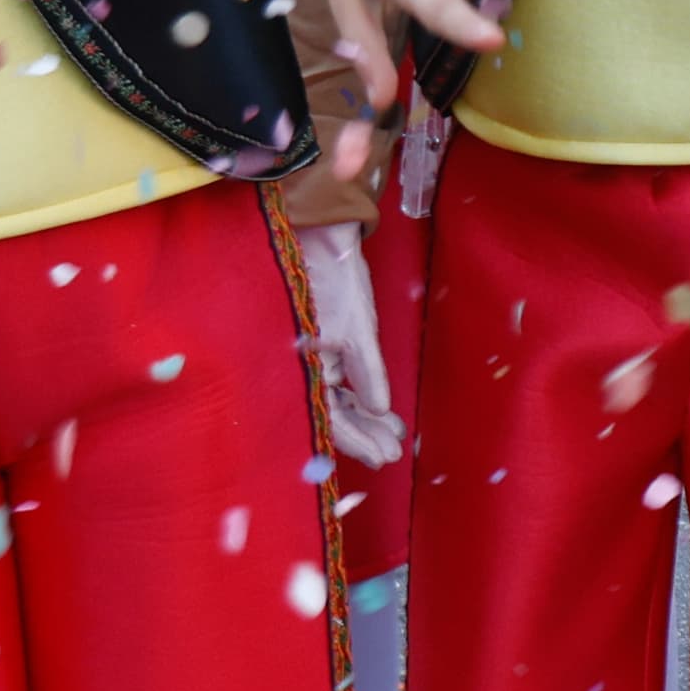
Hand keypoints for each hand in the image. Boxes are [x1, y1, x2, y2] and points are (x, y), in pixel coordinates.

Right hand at [294, 219, 402, 467]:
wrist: (317, 232)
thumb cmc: (333, 277)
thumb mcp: (356, 327)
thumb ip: (368, 372)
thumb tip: (379, 409)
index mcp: (298, 366)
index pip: (327, 417)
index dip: (356, 440)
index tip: (384, 457)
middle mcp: (297, 367)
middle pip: (329, 413)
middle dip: (363, 434)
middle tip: (393, 452)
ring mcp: (307, 356)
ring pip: (333, 399)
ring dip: (363, 418)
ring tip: (393, 435)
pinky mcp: (317, 344)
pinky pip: (334, 380)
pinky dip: (357, 394)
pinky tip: (378, 409)